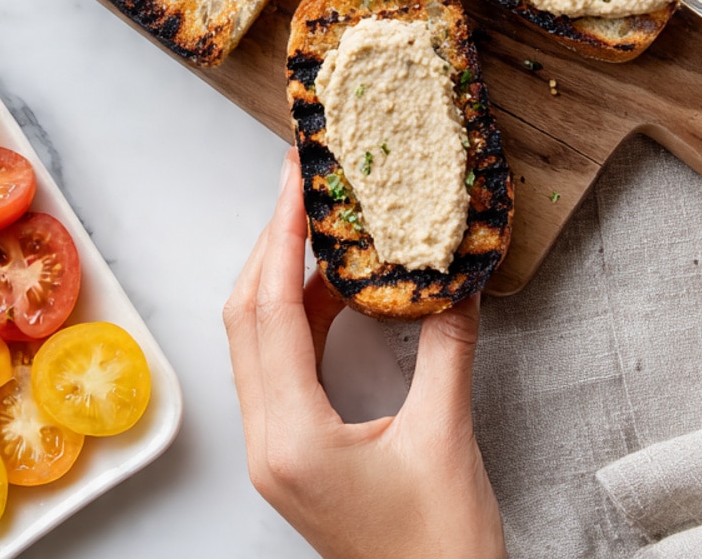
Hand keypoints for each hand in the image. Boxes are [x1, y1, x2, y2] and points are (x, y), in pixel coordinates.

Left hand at [223, 148, 506, 558]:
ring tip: (316, 220)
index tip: (295, 180)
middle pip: (247, 318)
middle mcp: (269, 443)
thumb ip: (449, 347)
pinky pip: (282, 364)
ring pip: (258, 339)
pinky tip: (335, 287)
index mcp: (293, 439)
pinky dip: (301, 315)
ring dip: (281, 276)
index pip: (270, 312)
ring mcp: (275, 450)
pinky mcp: (293, 453)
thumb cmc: (441, 553)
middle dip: (271, 243)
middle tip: (300, 183)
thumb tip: (454, 275)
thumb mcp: (448, 438)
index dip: (282, 236)